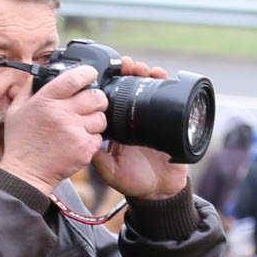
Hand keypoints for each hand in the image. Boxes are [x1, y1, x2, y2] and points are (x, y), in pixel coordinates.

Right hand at [0, 65, 108, 194]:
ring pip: (100, 118)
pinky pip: (99, 137)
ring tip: (82, 126)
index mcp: (45, 100)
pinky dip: (92, 139)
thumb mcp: (15, 111)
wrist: (25, 174)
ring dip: (95, 120)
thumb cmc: (20, 143)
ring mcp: (74, 131)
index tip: (90, 74)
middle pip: (95, 96)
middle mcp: (61, 113)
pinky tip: (79, 142)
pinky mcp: (83, 148)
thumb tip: (36, 74)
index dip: (87, 73)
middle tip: (91, 104)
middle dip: (97, 98)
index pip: (74, 78)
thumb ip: (27, 89)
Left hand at [91, 57, 188, 198]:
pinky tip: (162, 76)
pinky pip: (169, 99)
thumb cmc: (133, 181)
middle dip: (130, 73)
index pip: (113, 99)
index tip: (108, 73)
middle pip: (131, 88)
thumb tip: (87, 138)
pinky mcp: (169, 122)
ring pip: (149, 89)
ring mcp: (151, 119)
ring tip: (144, 68)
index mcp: (117, 127)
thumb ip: (99, 157)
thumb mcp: (110, 171)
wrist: (161, 191)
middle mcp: (133, 120)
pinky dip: (166, 85)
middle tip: (128, 65)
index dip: (111, 85)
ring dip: (146, 74)